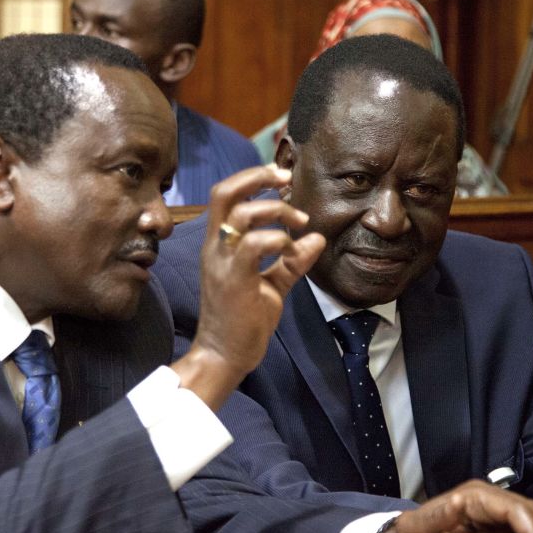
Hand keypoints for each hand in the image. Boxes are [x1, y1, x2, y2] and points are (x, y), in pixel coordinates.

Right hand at [171, 165, 324, 409]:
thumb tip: (317, 239)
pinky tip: (290, 251)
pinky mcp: (234, 279)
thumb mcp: (272, 286)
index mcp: (219, 244)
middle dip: (257, 177)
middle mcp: (215, 247)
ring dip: (276, 211)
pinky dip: (278, 240)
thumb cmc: (243, 322)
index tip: (282, 179)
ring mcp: (222, 262)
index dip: (252, 178)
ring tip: (299, 223)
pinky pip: (254, 245)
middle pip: (225, 192)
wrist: (224, 356)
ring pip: (241, 213)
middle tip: (286, 180)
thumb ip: (292, 262)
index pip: (225, 195)